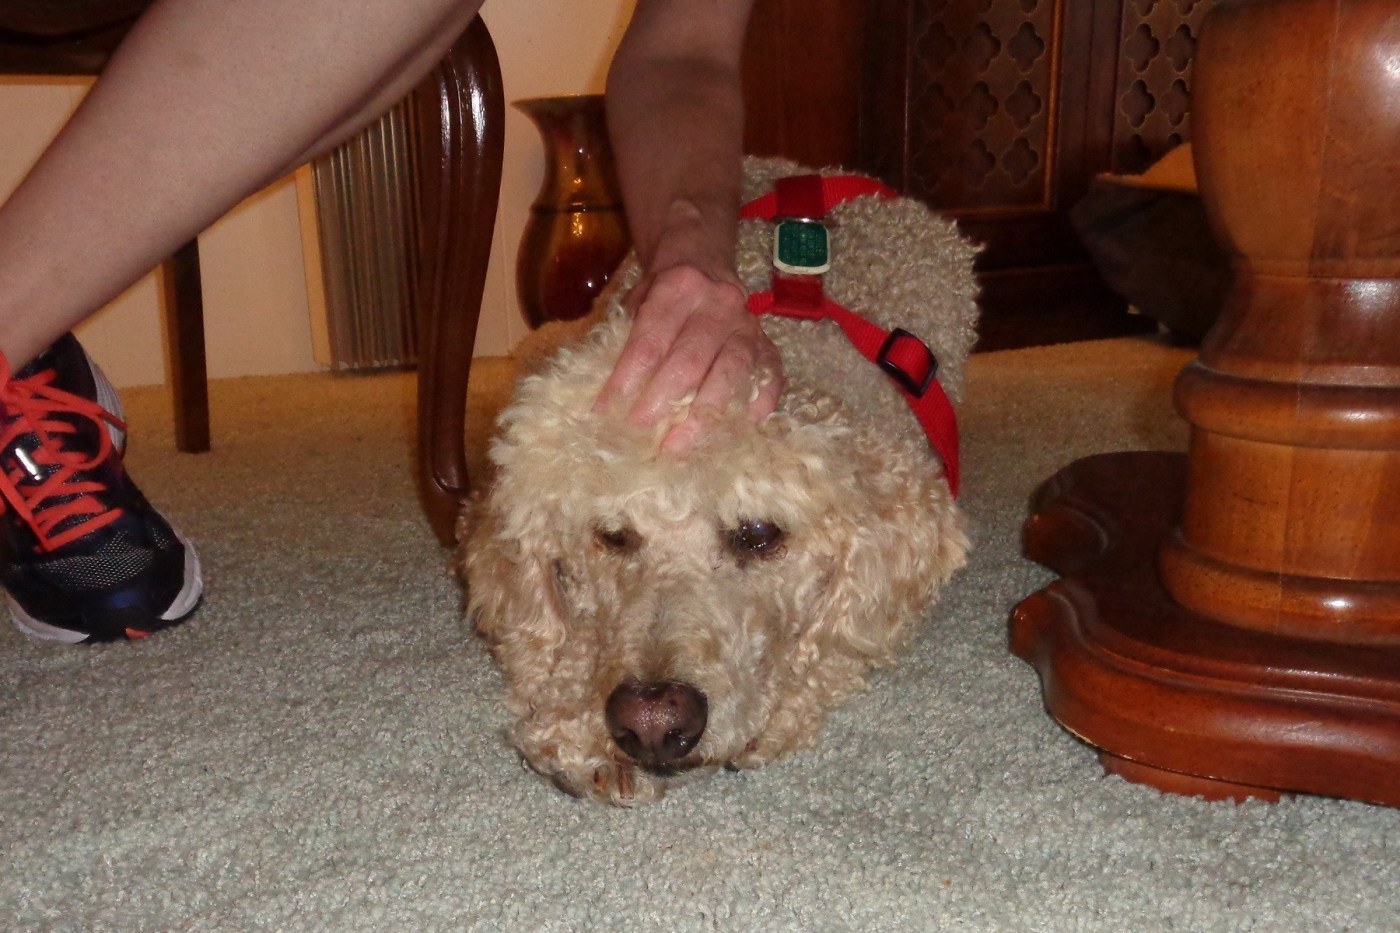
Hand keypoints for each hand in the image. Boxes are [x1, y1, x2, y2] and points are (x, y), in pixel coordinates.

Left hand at [594, 264, 783, 451]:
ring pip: (731, 373)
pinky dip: (756, 406)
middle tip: (638, 433)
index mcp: (678, 289)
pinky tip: (737, 428)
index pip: (649, 343)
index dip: (625, 381)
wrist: (704, 264)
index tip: (606, 412)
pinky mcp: (769, 346)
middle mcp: (718, 305)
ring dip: (703, 415)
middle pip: (689, 361)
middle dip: (661, 402)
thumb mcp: (636, 301)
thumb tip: (608, 400)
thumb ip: (624, 341)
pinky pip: (770, 379)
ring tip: (678, 446)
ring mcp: (748, 327)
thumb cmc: (662, 295)